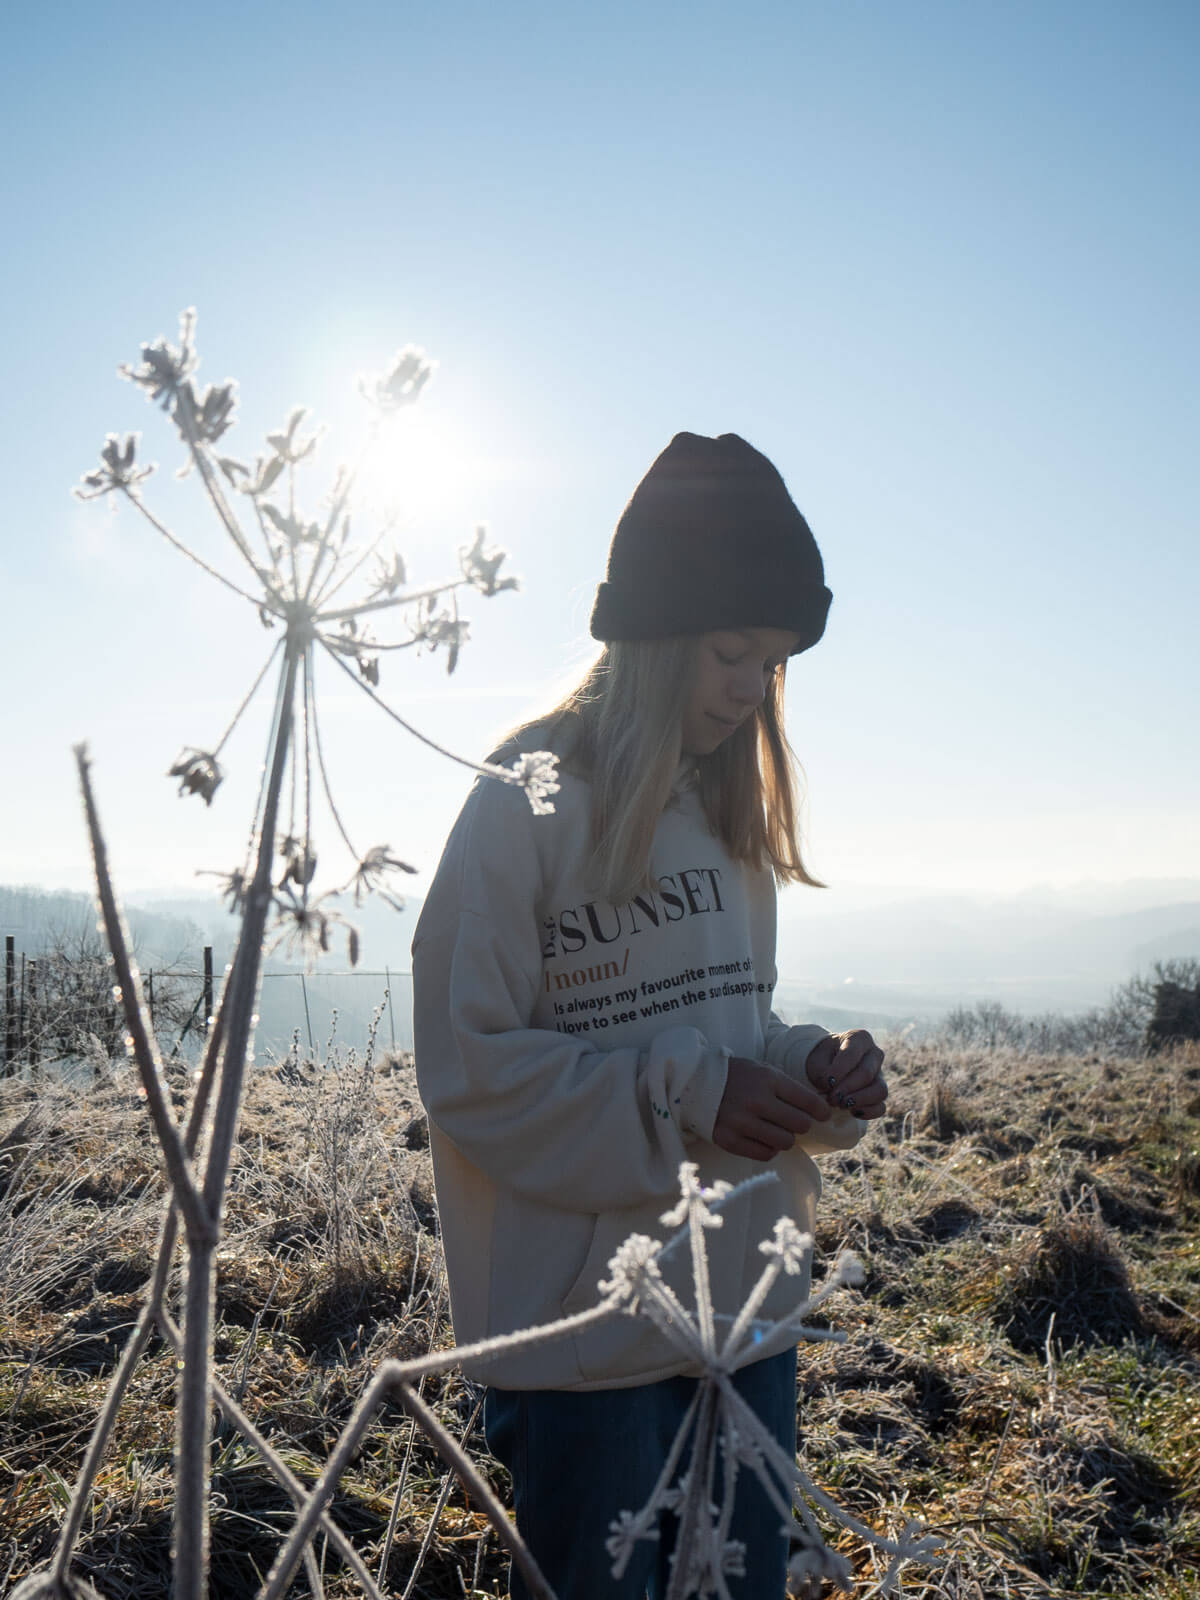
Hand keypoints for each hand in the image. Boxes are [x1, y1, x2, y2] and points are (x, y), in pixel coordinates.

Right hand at [712, 1056, 831, 1162]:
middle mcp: (756, 1101)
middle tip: (793, 1121)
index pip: (808, 1101)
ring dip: (785, 1137)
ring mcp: (742, 1123)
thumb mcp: (763, 1071)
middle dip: (801, 1124)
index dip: (821, 1110)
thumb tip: (817, 1108)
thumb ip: (788, 1088)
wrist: (696, 1083)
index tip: (823, 1114)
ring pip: (785, 1142)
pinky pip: (765, 1154)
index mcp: (768, 1080)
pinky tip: (763, 1138)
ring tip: (776, 1129)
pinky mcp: (730, 1140)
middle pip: (800, 1125)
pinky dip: (769, 1148)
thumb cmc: (737, 1077)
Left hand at [806, 1029, 887, 1118]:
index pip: (852, 1054)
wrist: (828, 1069)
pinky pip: (881, 1106)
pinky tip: (851, 1112)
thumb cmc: (823, 1061)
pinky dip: (867, 1112)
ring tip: (839, 1104)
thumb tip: (833, 1088)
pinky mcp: (880, 1093)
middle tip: (830, 1098)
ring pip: (879, 1090)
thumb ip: (823, 1073)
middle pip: (866, 1074)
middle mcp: (875, 1054)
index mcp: (859, 1038)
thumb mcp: (817, 1061)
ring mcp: (880, 1074)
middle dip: (846, 1088)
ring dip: (858, 1100)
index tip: (826, 1082)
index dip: (839, 1071)